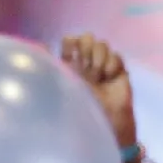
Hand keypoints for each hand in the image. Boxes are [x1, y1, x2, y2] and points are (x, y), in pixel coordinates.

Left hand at [60, 33, 135, 147]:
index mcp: (69, 66)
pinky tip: (109, 76)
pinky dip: (113, 63)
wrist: (103, 125)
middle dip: (86, 48)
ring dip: (99, 56)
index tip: (71, 56)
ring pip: (101, 44)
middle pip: (86, 38)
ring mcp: (103, 67)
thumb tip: (43, 46)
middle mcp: (86, 64)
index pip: (69, 41)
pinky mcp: (119, 72)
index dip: (71, 43)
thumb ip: (50, 68)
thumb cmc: (77, 112)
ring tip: (99, 74)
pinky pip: (117, 56)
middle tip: (86, 66)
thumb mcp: (57, 90)